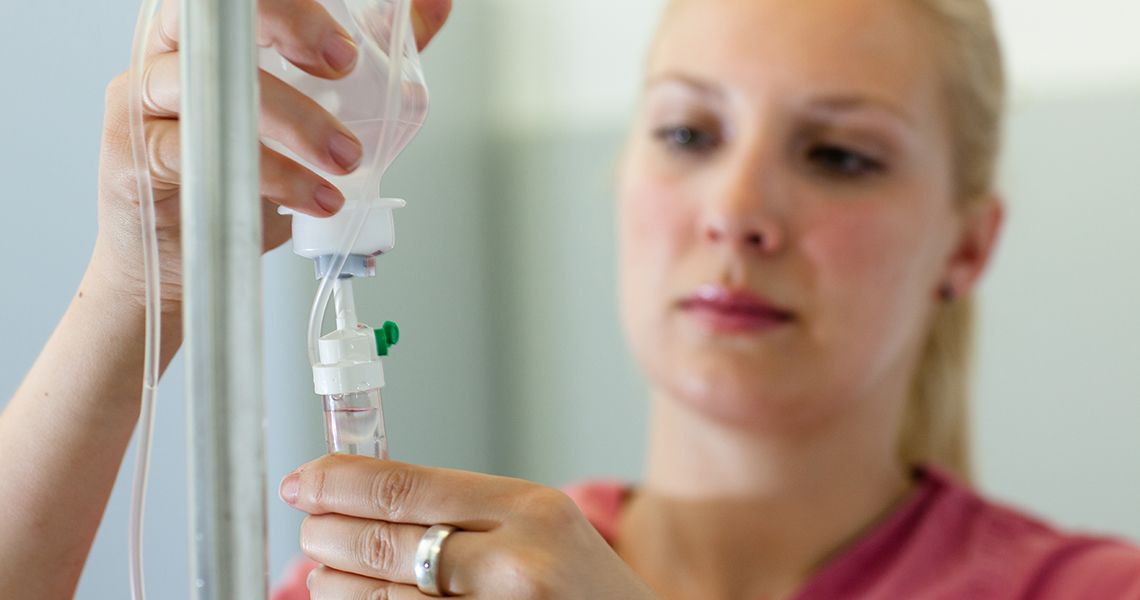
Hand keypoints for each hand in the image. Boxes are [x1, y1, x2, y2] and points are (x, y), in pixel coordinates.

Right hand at [93, 0, 451, 312]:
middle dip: (289, 26)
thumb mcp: (319, 109)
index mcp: (215, 29)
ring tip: (345, 160)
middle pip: (215, 9)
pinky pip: (197, 150)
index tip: (345, 41)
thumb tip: (430, 8)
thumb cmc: (243, 176)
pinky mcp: (135, 153)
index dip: (292, 3)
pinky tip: (311, 197)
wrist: (183, 258)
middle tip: (343, 66)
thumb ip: (371, 58)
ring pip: (211, 81)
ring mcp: (145, 96)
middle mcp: (172, 49)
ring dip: (294, 121)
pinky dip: (270, 177)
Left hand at [281, 455, 659, 598]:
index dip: (338, 482)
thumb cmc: (581, 585)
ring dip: (335, 582)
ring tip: (326, 570)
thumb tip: (365, 496)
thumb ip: (465, 510)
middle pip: (383, 543)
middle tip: (309, 525)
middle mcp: (515, 564)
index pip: (404, 486)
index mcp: (527, 509)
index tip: (303, 480)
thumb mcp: (540, 523)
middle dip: (327, 533)